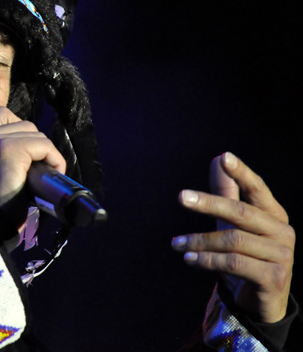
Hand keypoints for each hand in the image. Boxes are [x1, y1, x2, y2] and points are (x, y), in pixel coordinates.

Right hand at [0, 106, 65, 206]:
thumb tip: (29, 151)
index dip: (18, 131)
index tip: (25, 154)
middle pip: (19, 123)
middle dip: (33, 144)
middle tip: (35, 168)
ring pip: (33, 132)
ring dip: (44, 151)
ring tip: (42, 173)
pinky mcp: (9, 149)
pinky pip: (42, 145)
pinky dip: (53, 158)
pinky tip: (53, 172)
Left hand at [172, 152, 294, 322]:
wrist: (262, 300)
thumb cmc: (247, 254)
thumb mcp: (235, 223)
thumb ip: (227, 193)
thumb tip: (217, 159)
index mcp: (274, 214)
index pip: (257, 188)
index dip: (241, 173)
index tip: (224, 157)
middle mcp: (282, 231)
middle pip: (241, 212)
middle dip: (209, 203)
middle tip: (181, 196)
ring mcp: (282, 256)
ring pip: (233, 240)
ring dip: (199, 241)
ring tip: (176, 244)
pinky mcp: (273, 278)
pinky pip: (234, 263)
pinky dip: (207, 260)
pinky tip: (189, 258)